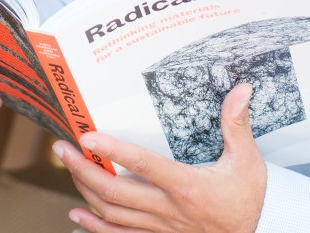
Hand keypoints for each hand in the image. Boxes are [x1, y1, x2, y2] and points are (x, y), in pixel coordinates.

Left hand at [54, 83, 266, 232]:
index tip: (87, 135)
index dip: (112, 150)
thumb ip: (237, 124)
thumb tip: (242, 89)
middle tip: (61, 147)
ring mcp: (159, 228)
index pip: (142, 166)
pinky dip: (94, 226)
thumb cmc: (246, 197)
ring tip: (66, 167)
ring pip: (111, 213)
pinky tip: (77, 213)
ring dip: (84, 190)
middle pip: (115, 192)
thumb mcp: (247, 159)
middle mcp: (166, 209)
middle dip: (83, 168)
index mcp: (185, 185)